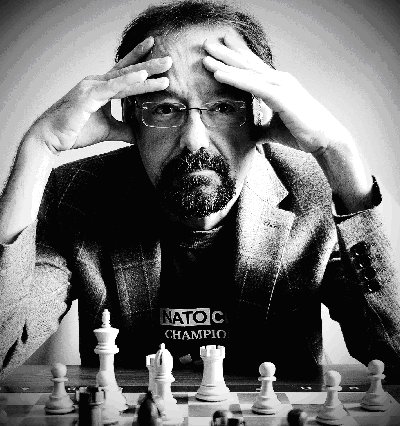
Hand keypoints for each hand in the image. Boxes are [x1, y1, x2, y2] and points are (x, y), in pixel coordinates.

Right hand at [29, 36, 171, 151]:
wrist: (53, 138)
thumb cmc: (76, 131)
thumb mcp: (108, 131)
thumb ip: (124, 129)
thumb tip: (139, 135)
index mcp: (100, 87)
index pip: (123, 71)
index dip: (138, 60)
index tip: (153, 49)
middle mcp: (97, 83)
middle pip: (128, 71)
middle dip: (149, 65)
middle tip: (169, 60)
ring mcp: (93, 87)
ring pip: (124, 77)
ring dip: (146, 72)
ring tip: (165, 67)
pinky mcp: (89, 96)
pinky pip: (113, 87)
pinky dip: (128, 81)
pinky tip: (143, 76)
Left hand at [203, 34, 351, 153]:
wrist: (324, 139)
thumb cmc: (302, 133)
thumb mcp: (274, 130)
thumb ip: (261, 128)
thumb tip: (252, 135)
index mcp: (277, 85)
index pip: (253, 68)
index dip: (237, 56)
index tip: (221, 47)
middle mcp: (278, 80)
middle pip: (247, 64)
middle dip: (226, 53)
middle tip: (207, 43)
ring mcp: (280, 86)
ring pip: (247, 71)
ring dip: (225, 62)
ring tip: (206, 54)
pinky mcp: (280, 96)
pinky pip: (252, 86)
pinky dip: (235, 79)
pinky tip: (218, 74)